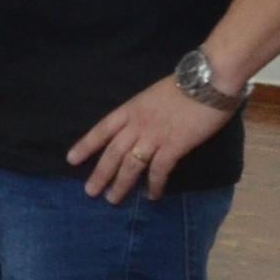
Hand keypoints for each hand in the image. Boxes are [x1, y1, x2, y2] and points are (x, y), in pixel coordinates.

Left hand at [69, 79, 234, 203]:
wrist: (208, 80)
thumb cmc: (184, 86)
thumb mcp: (152, 96)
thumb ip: (142, 112)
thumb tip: (137, 127)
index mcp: (130, 109)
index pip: (101, 130)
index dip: (85, 145)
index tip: (71, 160)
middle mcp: (137, 124)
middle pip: (112, 153)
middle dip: (100, 174)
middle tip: (90, 192)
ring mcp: (155, 136)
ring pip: (131, 165)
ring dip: (122, 184)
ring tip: (113, 199)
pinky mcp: (174, 145)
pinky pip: (159, 170)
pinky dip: (155, 184)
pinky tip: (152, 195)